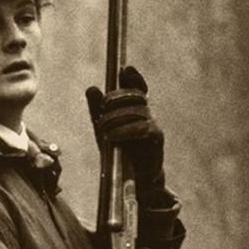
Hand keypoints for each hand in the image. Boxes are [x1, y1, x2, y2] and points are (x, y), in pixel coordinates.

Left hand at [85, 65, 164, 193]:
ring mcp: (153, 124)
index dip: (134, 77)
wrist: (133, 178)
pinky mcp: (157, 138)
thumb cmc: (119, 150)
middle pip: (135, 95)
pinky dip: (126, 131)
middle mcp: (146, 113)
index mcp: (135, 108)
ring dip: (116, 119)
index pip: (138, 87)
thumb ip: (97, 110)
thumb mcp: (103, 128)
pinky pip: (144, 128)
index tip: (125, 70)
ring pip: (136, 111)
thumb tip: (92, 88)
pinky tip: (113, 137)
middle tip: (102, 111)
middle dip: (115, 100)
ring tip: (105, 131)